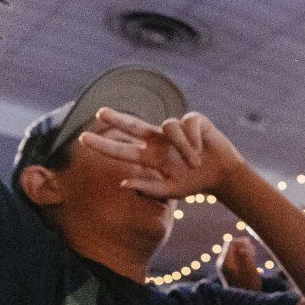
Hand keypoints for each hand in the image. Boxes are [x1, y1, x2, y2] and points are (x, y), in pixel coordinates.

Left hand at [79, 107, 244, 199]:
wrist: (222, 175)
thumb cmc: (194, 183)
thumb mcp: (171, 191)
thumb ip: (149, 188)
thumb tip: (123, 184)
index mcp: (150, 156)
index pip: (122, 149)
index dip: (104, 145)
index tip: (82, 139)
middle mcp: (158, 140)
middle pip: (133, 125)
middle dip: (117, 119)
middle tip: (100, 113)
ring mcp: (175, 129)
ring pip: (169, 127)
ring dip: (183, 148)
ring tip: (195, 162)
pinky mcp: (193, 120)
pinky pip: (187, 124)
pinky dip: (193, 139)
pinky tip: (201, 149)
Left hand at [218, 235, 263, 290]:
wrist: (243, 303)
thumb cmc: (248, 286)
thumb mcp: (249, 271)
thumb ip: (246, 258)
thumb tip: (243, 246)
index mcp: (225, 262)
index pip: (231, 242)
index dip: (243, 243)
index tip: (253, 251)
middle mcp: (222, 263)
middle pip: (232, 245)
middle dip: (244, 247)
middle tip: (254, 256)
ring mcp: (225, 266)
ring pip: (234, 250)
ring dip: (245, 252)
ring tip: (254, 260)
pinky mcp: (229, 270)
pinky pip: (235, 256)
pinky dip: (244, 257)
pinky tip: (251, 263)